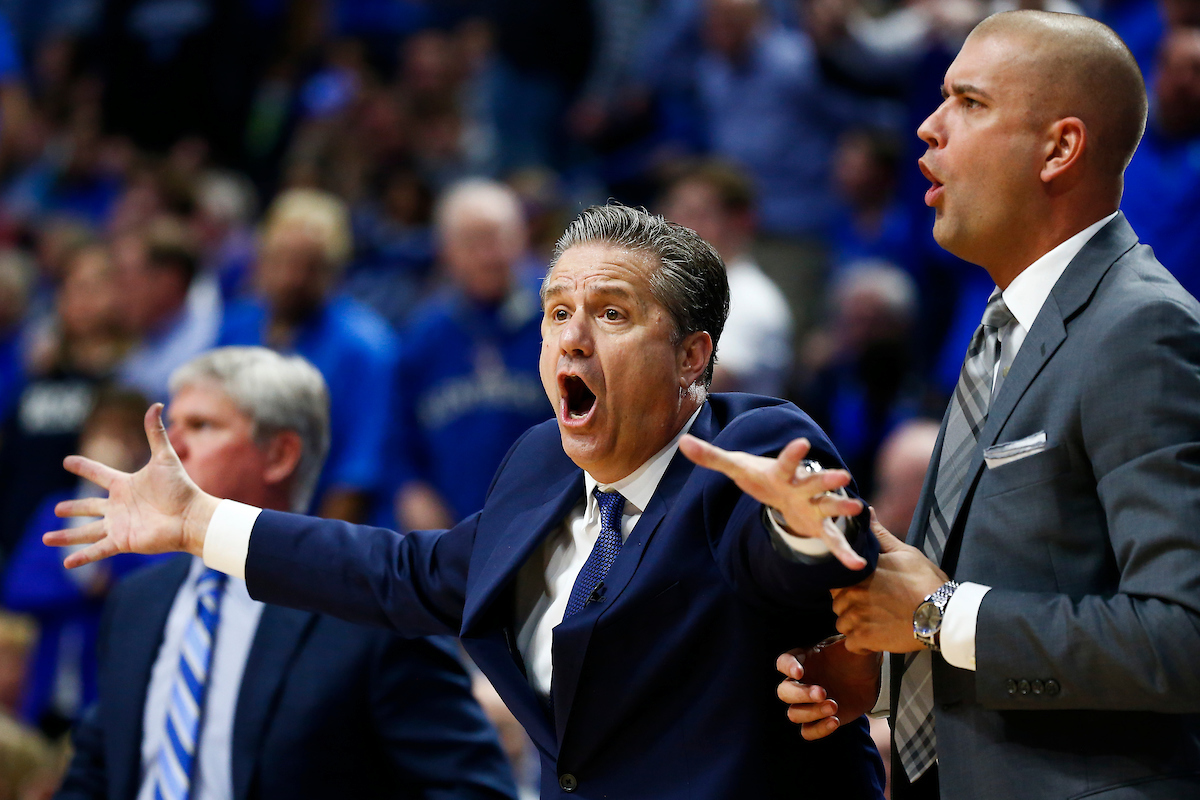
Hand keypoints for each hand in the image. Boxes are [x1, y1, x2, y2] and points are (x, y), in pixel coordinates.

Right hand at [43, 404, 219, 566]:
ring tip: (45, 538)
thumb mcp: (164, 457)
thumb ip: (155, 433)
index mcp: (125, 485)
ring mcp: (119, 525)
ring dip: (66, 536)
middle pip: (89, 507)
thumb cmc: (181, 487)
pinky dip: (82, 557)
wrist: (192, 515)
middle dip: (73, 508)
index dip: (83, 468)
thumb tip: (156, 404)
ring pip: (86, 531)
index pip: (99, 474)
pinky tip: (66, 563)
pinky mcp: (123, 541)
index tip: (67, 462)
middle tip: (56, 509)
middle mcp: (119, 506)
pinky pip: (98, 550)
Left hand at [679, 435, 866, 569]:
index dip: (793, 453)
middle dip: (827, 479)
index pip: (786, 461)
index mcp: (782, 472)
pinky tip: (856, 565)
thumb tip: (683, 442)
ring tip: (857, 507)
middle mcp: (801, 486)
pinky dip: (843, 552)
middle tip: (842, 474)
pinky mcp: (817, 526)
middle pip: (814, 482)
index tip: (803, 442)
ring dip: (842, 508)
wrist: (783, 490)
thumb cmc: (759, 476)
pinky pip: (832, 540)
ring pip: (829, 506)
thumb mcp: (736, 467)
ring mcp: (813, 506)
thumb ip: (711, 457)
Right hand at [777, 636, 881, 739]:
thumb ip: (849, 639)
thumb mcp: (853, 645)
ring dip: (811, 712)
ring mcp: (808, 703)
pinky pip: (807, 732)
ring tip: (834, 705)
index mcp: (803, 660)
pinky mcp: (819, 720)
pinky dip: (818, 729)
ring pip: (794, 714)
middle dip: (801, 694)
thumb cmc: (856, 657)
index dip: (787, 668)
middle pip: (784, 692)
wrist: (871, 677)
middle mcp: (801, 682)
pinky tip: (835, 721)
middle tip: (823, 692)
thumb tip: (853, 630)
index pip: (782, 662)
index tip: (800, 671)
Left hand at [831, 510, 947, 652]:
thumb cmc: (925, 582)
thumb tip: (867, 511)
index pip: (836, 580)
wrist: (942, 615)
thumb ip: (880, 535)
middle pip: (838, 603)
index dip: (847, 585)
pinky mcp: (864, 639)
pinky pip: (851, 644)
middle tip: (873, 607)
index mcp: (858, 573)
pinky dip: (861, 644)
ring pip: (842, 624)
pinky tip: (877, 637)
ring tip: (877, 622)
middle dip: (851, 606)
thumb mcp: (905, 553)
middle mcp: (852, 595)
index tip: (862, 589)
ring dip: (855, 625)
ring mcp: (856, 618)